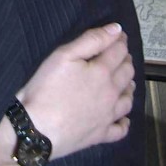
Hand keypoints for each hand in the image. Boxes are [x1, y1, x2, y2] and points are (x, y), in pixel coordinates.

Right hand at [17, 23, 134, 159]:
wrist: (37, 128)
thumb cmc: (46, 88)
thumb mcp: (63, 56)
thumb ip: (91, 40)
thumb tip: (116, 30)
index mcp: (102, 72)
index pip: (118, 51)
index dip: (120, 40)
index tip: (120, 35)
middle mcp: (111, 94)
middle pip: (126, 73)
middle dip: (126, 61)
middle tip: (121, 55)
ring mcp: (108, 116)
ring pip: (128, 100)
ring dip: (129, 87)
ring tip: (126, 82)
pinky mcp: (100, 135)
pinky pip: (120, 129)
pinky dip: (124, 122)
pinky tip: (123, 118)